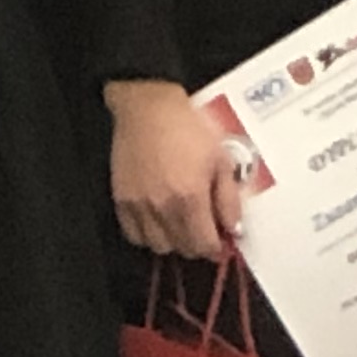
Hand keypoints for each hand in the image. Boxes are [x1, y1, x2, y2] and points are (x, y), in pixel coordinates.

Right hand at [106, 80, 242, 260]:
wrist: (148, 107)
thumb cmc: (187, 127)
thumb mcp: (221, 158)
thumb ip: (229, 199)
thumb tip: (234, 229)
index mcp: (190, 197)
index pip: (204, 245)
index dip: (217, 249)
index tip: (222, 243)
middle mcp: (162, 207)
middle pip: (183, 248)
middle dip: (198, 244)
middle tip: (205, 228)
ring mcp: (139, 205)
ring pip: (158, 246)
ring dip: (174, 241)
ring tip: (181, 224)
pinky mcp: (121, 200)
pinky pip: (134, 234)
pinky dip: (148, 234)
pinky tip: (159, 220)